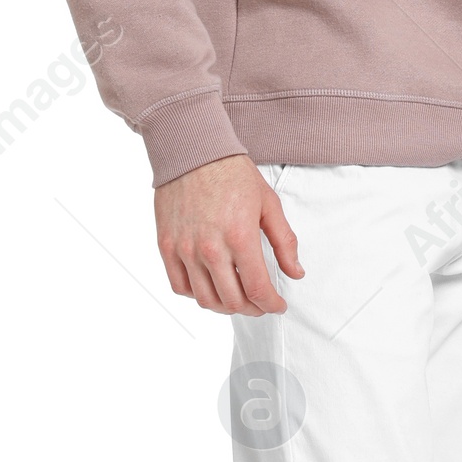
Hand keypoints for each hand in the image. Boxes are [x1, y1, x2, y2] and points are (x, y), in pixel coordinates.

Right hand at [154, 155, 303, 314]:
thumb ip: (284, 242)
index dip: (271, 305)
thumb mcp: (269, 204)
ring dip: (225, 307)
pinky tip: (210, 287)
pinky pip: (179, 286)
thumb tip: (295, 273)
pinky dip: (196, 294)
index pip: (258, 290)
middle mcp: (210, 248)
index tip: (278, 305)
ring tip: (237, 300)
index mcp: (240, 237)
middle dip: (253, 309)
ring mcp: (185, 249)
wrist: (193, 152)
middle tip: (261, 304)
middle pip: (233, 300)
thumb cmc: (232, 174)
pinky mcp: (166, 245)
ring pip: (205, 299)